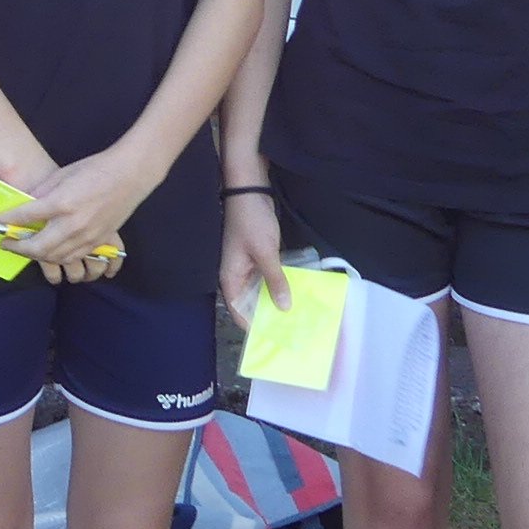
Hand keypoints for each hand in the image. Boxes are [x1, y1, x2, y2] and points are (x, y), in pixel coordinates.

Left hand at [0, 152, 141, 283]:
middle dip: (18, 248)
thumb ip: (43, 193)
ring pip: (56, 257)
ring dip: (36, 256)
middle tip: (6, 243)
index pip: (25, 217)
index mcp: (61, 202)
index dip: (5, 222)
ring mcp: (88, 236)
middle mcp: (73, 224)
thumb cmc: (95, 169)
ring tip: (25, 249)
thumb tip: (25, 208)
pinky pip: (74, 258)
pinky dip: (58, 258)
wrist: (130, 175)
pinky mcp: (99, 241)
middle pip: (38, 247)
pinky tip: (49, 253)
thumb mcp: (63, 176)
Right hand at [220, 190, 288, 329]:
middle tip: (292, 329)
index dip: (254, 327)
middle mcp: (237, 276)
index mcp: (230, 278)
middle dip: (269, 315)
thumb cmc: (251, 221)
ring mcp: (248, 267)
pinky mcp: (258, 257)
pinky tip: (296, 292)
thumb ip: (275, 280)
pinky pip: (269, 277)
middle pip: (251, 304)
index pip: (239, 312)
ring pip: (262, 291)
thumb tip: (284, 308)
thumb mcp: (266, 252)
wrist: (249, 189)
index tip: (274, 340)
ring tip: (298, 314)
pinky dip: (280, 285)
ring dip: (277, 300)